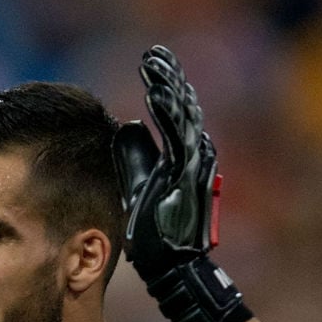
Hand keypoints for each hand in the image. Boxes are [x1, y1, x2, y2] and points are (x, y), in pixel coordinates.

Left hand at [115, 46, 249, 321]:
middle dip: (169, 78)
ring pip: (183, 117)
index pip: (175, 113)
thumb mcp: (139, 185)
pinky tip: (156, 93)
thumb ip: (136, 155)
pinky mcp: (187, 176)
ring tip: (153, 64)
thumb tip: (128, 125)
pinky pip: (179, 139)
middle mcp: (193, 157)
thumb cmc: (154, 233)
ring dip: (168, 88)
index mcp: (182, 157)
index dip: (165, 85)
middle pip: (183, 108)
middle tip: (154, 54)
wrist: (170, 267)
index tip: (152, 61)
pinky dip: (168, 114)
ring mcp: (193, 166)